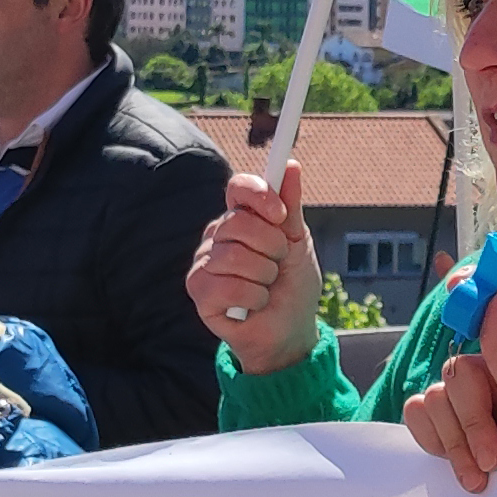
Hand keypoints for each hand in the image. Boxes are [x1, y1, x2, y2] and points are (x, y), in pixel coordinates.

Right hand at [187, 165, 321, 376]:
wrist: (290, 331)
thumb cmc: (292, 286)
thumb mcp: (297, 242)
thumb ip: (291, 205)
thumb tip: (289, 165)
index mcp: (240, 219)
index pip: (238, 188)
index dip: (259, 196)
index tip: (280, 214)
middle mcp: (217, 236)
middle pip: (238, 222)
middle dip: (270, 247)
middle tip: (277, 263)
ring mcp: (204, 263)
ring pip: (234, 256)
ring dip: (263, 276)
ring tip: (266, 287)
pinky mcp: (199, 292)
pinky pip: (225, 285)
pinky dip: (252, 297)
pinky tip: (252, 304)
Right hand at [404, 278, 496, 492]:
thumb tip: (496, 298)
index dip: (476, 284)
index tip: (456, 282)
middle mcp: (490, 364)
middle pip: (457, 363)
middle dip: (473, 416)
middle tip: (496, 453)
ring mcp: (461, 391)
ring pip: (435, 393)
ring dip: (460, 441)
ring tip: (486, 468)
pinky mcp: (438, 417)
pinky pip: (416, 414)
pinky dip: (438, 444)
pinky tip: (465, 467)